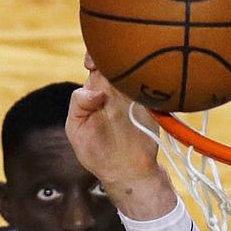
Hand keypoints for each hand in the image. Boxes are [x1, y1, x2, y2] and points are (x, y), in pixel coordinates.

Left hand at [65, 54, 160, 187]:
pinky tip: (145, 81)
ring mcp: (136, 95)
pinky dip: (151, 78)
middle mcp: (116, 89)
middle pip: (117, 61)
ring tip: (129, 76)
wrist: (129, 173)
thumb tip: (96, 92)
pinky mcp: (153, 103)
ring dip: (133, 68)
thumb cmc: (98, 153)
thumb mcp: (76, 130)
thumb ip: (78, 105)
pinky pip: (154, 83)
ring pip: (135, 70)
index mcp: (95, 91)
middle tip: (113, 69)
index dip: (94, 56)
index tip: (92, 64)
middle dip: (114, 59)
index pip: (96, 62)